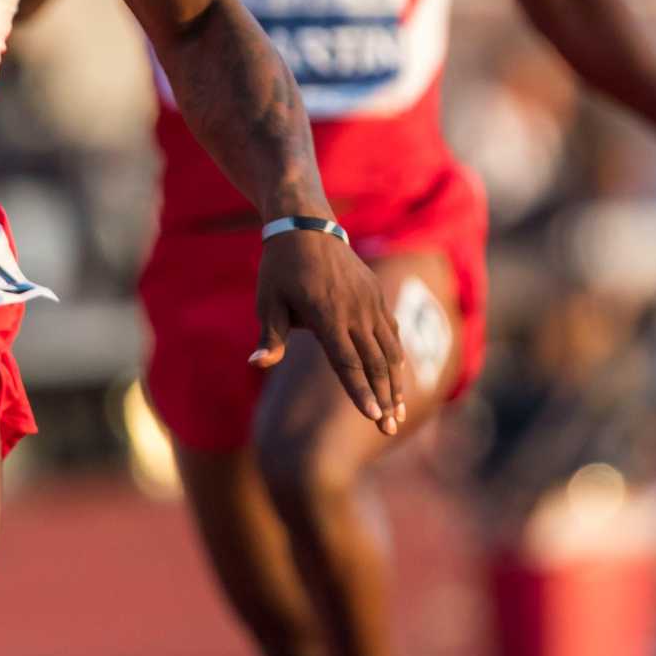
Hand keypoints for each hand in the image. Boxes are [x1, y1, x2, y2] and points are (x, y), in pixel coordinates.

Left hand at [253, 228, 406, 435]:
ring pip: (390, 350)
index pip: (348, 362)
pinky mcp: (376, 295)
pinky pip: (391, 332)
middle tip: (389, 429)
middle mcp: (354, 311)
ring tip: (398, 412)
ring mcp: (370, 302)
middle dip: (384, 398)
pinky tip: (397, 377)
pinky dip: (396, 357)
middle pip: (375, 362)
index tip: (373, 417)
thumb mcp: (268, 301)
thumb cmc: (280, 267)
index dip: (361, 391)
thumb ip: (270, 337)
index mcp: (327, 315)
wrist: (305, 225)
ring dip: (395, 382)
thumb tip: (256, 363)